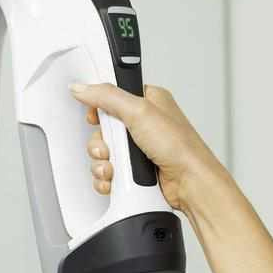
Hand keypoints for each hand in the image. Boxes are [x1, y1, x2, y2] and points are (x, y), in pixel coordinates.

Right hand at [70, 82, 223, 213]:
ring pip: (103, 152)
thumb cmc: (179, 147)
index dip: (99, 108)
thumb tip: (83, 88)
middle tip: (110, 148)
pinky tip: (115, 179)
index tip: (95, 117)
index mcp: (149, 100)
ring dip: (103, 162)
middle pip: (103, 128)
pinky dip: (107, 178)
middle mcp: (143, 123)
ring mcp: (139, 148)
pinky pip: (108, 171)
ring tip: (114, 168)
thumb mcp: (140, 111)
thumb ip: (107, 96)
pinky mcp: (135, 170)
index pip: (112, 96)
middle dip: (101, 142)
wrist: (190, 184)